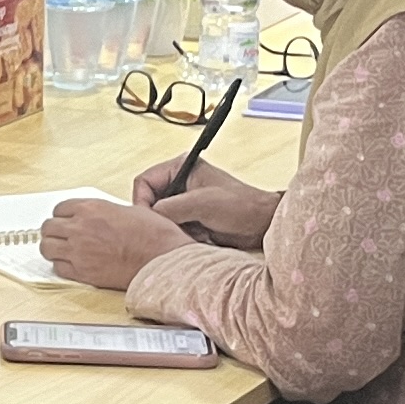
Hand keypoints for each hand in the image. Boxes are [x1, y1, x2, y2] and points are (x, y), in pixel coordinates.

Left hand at [40, 197, 194, 289]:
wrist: (162, 258)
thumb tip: (98, 218)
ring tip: (62, 250)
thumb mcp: (128, 209)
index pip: (59, 208)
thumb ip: (105, 212)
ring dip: (53, 248)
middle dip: (53, 231)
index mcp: (91, 208)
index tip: (65, 220)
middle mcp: (81, 228)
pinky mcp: (83, 272)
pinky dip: (62, 266)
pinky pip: (59, 268)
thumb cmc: (154, 235)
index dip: (62, 215)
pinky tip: (73, 264)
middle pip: (48, 227)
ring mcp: (79, 251)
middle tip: (60, 236)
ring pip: (47, 248)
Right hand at [128, 155, 277, 247]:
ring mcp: (184, 201)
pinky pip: (172, 229)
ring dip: (174, 228)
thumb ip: (172, 207)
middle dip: (161, 218)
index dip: (142, 200)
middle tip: (174, 227)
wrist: (262, 224)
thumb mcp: (202, 203)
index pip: (144, 181)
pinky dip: (181, 235)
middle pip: (150, 202)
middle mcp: (179, 183)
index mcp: (180, 168)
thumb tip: (150, 215)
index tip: (149, 219)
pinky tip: (200, 236)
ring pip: (160, 219)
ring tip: (194, 231)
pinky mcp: (190, 218)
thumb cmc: (242, 205)